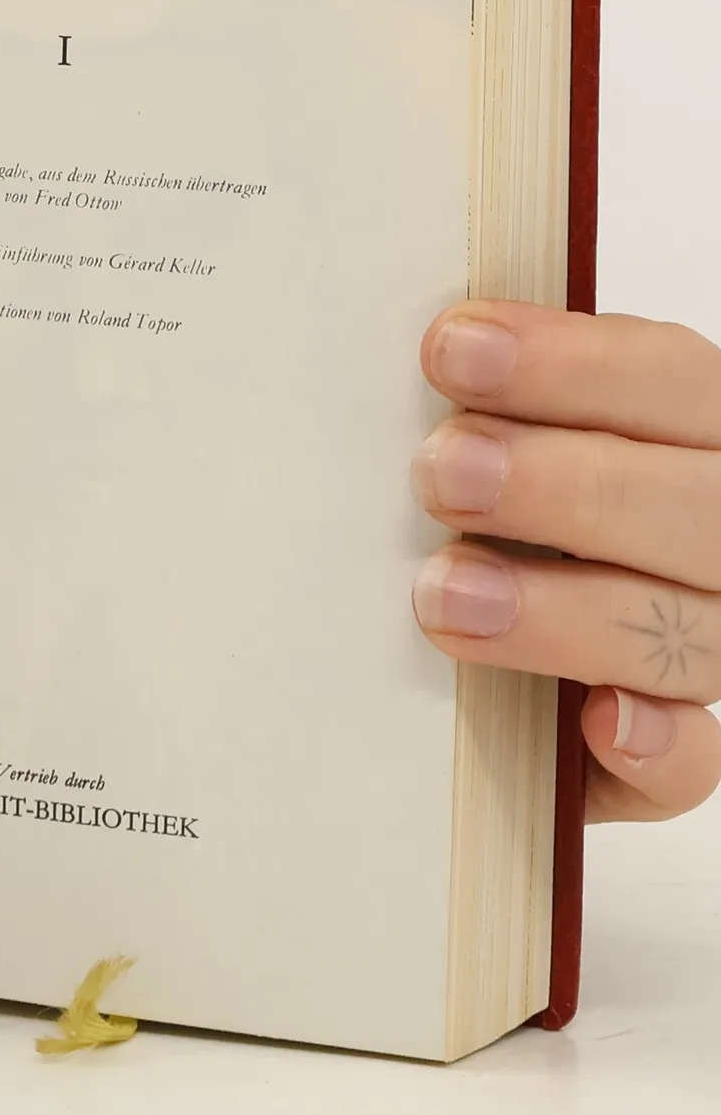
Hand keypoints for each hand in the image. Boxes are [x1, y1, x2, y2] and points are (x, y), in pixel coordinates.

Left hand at [412, 300, 720, 822]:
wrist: (485, 669)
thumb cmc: (492, 517)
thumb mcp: (507, 442)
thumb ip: (494, 409)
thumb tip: (423, 357)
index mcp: (693, 434)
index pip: (669, 376)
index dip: (567, 362)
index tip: (449, 350)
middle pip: (693, 504)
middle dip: (561, 485)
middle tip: (441, 475)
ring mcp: (712, 646)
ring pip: (686, 633)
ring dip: (565, 613)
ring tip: (446, 595)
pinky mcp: (675, 755)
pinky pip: (696, 763)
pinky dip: (655, 745)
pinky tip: (598, 720)